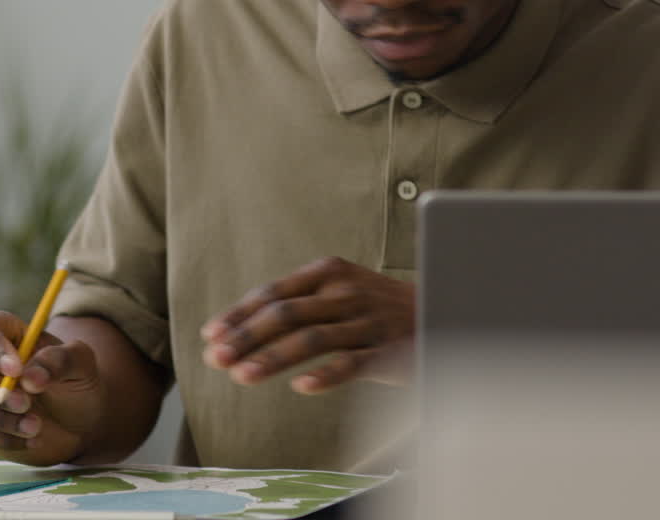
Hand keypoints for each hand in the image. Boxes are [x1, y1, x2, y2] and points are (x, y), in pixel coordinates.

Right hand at [0, 310, 105, 465]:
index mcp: (6, 334)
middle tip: (24, 403)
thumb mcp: (82, 364)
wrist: (80, 424)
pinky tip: (32, 439)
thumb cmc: (77, 383)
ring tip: (37, 426)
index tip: (17, 369)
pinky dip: (3, 438)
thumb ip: (59, 361)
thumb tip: (30, 377)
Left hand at [200, 257, 414, 391]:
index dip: (239, 314)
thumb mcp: (340, 290)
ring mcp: (368, 320)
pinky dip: (326, 375)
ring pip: (311, 339)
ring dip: (272, 358)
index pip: (273, 292)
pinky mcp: (389, 349)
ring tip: (241, 376)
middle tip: (214, 358)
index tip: (211, 335)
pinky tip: (301, 387)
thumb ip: (298, 303)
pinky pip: (353, 363)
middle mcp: (346, 292)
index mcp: (329, 272)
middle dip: (245, 336)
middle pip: (285, 314)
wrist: (449, 309)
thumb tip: (243, 328)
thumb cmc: (379, 307)